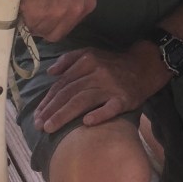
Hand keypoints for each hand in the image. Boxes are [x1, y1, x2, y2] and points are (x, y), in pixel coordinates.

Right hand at [13, 0, 96, 40]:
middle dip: (41, 22)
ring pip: (38, 30)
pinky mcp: (39, 14)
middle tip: (33, 3)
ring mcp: (59, 13)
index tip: (44, 8)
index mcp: (87, 3)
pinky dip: (21, 14)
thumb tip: (59, 11)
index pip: (67, 26)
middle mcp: (76, 10)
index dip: (52, 20)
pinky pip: (26, 25)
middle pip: (54, 32)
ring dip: (29, 18)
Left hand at [33, 43, 170, 133]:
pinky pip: (111, 108)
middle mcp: (99, 72)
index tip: (37, 114)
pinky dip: (99, 115)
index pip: (63, 83)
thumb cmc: (113, 64)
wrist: (145, 66)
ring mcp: (112, 86)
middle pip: (70, 92)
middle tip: (39, 126)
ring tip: (50, 128)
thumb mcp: (92, 53)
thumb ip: (70, 59)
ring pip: (84, 100)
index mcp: (89, 61)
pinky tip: (86, 123)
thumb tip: (50, 71)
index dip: (48, 100)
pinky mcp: (125, 98)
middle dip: (51, 110)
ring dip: (65, 115)